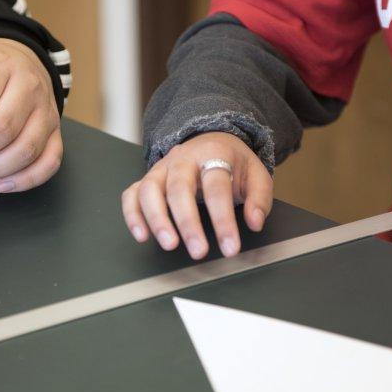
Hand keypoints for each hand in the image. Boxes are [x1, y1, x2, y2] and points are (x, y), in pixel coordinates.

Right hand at [121, 132, 272, 258]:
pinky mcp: (147, 179)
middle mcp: (182, 159)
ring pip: (149, 190)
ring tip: (169, 245)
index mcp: (213, 154)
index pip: (216, 187)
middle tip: (198, 251)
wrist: (211, 140)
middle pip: (179, 189)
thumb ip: (259, 198)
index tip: (230, 248)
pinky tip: (142, 236)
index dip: (223, 219)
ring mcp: (161, 168)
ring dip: (156, 219)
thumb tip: (254, 222)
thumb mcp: (256, 174)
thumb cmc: (233, 162)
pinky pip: (131, 195)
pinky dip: (132, 215)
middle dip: (188, 223)